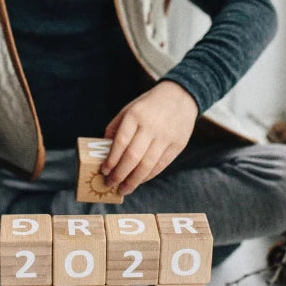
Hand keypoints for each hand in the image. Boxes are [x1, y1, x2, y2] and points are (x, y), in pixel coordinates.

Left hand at [101, 80, 198, 194]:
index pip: (121, 142)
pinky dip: (148, 176)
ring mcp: (166, 136)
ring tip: (124, 189)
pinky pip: (161, 165)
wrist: (181, 96)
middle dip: (120, 174)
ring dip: (133, 181)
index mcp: (135, 115)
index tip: (104, 171)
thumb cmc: (149, 105)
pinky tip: (139, 181)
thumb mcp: (129, 108)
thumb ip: (115, 128)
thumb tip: (105, 152)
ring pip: (147, 165)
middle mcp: (151, 126)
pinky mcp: (177, 145)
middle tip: (110, 184)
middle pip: (133, 157)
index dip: (111, 160)